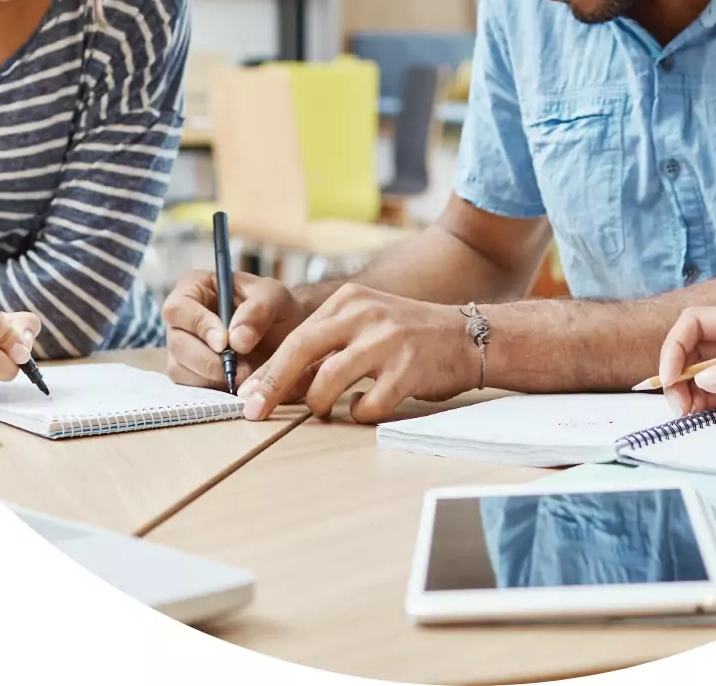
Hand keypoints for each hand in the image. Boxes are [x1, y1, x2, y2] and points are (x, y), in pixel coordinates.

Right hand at [162, 268, 306, 390]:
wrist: (286, 334)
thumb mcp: (275, 297)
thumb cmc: (276, 307)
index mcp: (194, 288)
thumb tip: (237, 340)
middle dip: (207, 359)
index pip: (179, 308)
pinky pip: (190, 388)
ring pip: (179, 369)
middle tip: (239, 368)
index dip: (198, 326)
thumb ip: (258, 310)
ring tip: (245, 374)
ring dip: (212, 377)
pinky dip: (213, 389)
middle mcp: (182, 319)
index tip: (225, 342)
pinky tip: (237, 383)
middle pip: (176, 342)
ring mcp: (182, 348)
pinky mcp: (189, 374)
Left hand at [236, 284, 479, 423]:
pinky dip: (360, 414)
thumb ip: (328, 347)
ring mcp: (387, 341)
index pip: (295, 337)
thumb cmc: (409, 336)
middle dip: (273, 386)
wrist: (468, 336)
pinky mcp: (408, 369)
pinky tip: (367, 408)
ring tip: (328, 409)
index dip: (268, 371)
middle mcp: (365, 314)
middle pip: (301, 351)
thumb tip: (279, 384)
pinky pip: (366, 405)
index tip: (247, 397)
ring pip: (327, 382)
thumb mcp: (366, 325)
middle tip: (254, 412)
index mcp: (349, 300)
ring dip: (319, 404)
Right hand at [658, 306, 715, 422]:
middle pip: (695, 350)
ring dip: (691, 392)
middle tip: (679, 410)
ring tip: (690, 416)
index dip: (674, 349)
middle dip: (677, 375)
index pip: (696, 324)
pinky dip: (710, 403)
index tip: (671, 383)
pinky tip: (709, 415)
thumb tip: (703, 379)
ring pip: (707, 373)